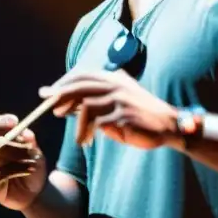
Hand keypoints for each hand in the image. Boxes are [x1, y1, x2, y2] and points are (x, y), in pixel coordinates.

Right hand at [0, 114, 46, 209]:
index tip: (14, 121)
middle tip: (6, 141)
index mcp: (1, 139)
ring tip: (13, 158)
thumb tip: (27, 133)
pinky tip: (12, 173)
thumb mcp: (37, 156)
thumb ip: (31, 144)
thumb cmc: (34, 168)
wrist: (34, 193)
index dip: (2, 121)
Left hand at [40, 69, 179, 149]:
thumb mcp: (120, 100)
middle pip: (80, 87)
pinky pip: (98, 123)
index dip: (64, 82)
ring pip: (86, 106)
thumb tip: (69, 103)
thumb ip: (99, 98)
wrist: (168, 125)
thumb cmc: (141, 115)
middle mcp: (116, 85)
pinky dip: (88, 133)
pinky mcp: (123, 116)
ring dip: (78, 125)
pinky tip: (88, 141)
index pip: (83, 76)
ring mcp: (120, 100)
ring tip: (80, 139)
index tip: (49, 92)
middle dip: (60, 96)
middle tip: (48, 107)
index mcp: (115, 79)